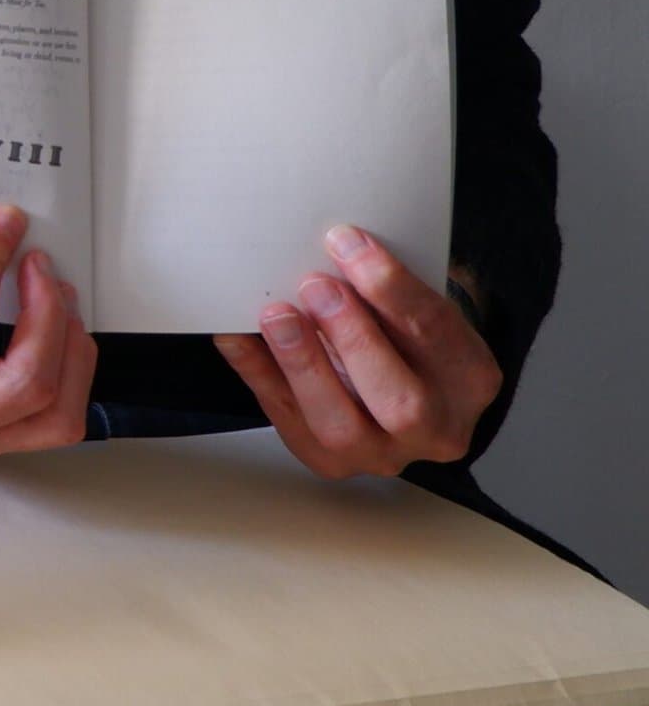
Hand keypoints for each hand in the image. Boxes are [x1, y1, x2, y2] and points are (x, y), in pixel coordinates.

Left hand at [214, 225, 500, 478]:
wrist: (405, 392)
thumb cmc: (407, 339)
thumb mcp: (417, 310)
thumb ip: (386, 292)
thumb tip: (332, 248)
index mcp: (470, 378)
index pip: (434, 332)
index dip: (389, 286)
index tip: (346, 243)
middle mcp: (436, 429)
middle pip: (400, 401)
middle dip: (353, 339)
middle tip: (315, 286)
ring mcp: (382, 455)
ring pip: (342, 429)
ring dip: (303, 366)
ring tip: (275, 316)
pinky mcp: (330, 463)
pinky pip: (288, 423)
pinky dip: (258, 376)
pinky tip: (235, 338)